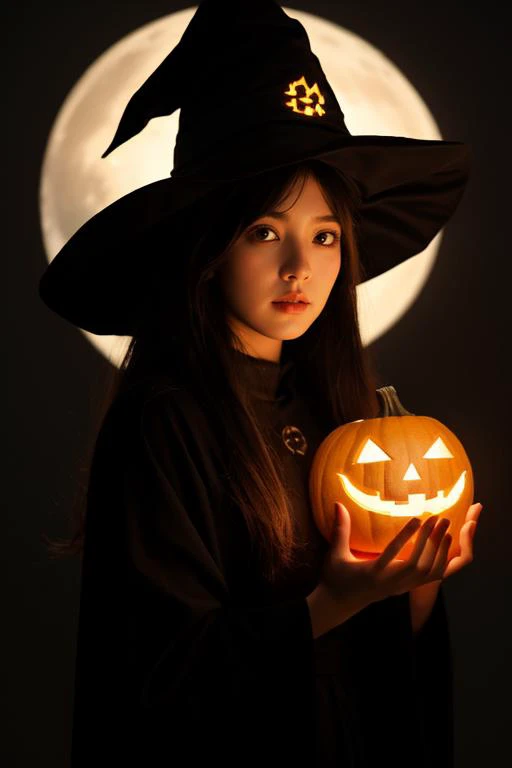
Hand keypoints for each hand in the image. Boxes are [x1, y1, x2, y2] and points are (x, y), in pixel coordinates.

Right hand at [318, 502, 481, 607]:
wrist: (340, 604)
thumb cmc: (336, 577)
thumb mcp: (335, 554)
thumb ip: (340, 529)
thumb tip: (338, 504)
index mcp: (373, 573)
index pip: (392, 554)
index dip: (406, 536)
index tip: (418, 518)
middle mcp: (391, 583)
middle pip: (419, 565)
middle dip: (432, 541)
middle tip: (440, 518)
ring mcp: (402, 587)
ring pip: (430, 574)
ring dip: (441, 550)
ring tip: (445, 528)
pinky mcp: (407, 588)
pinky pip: (432, 578)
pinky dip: (443, 562)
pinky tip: (445, 544)